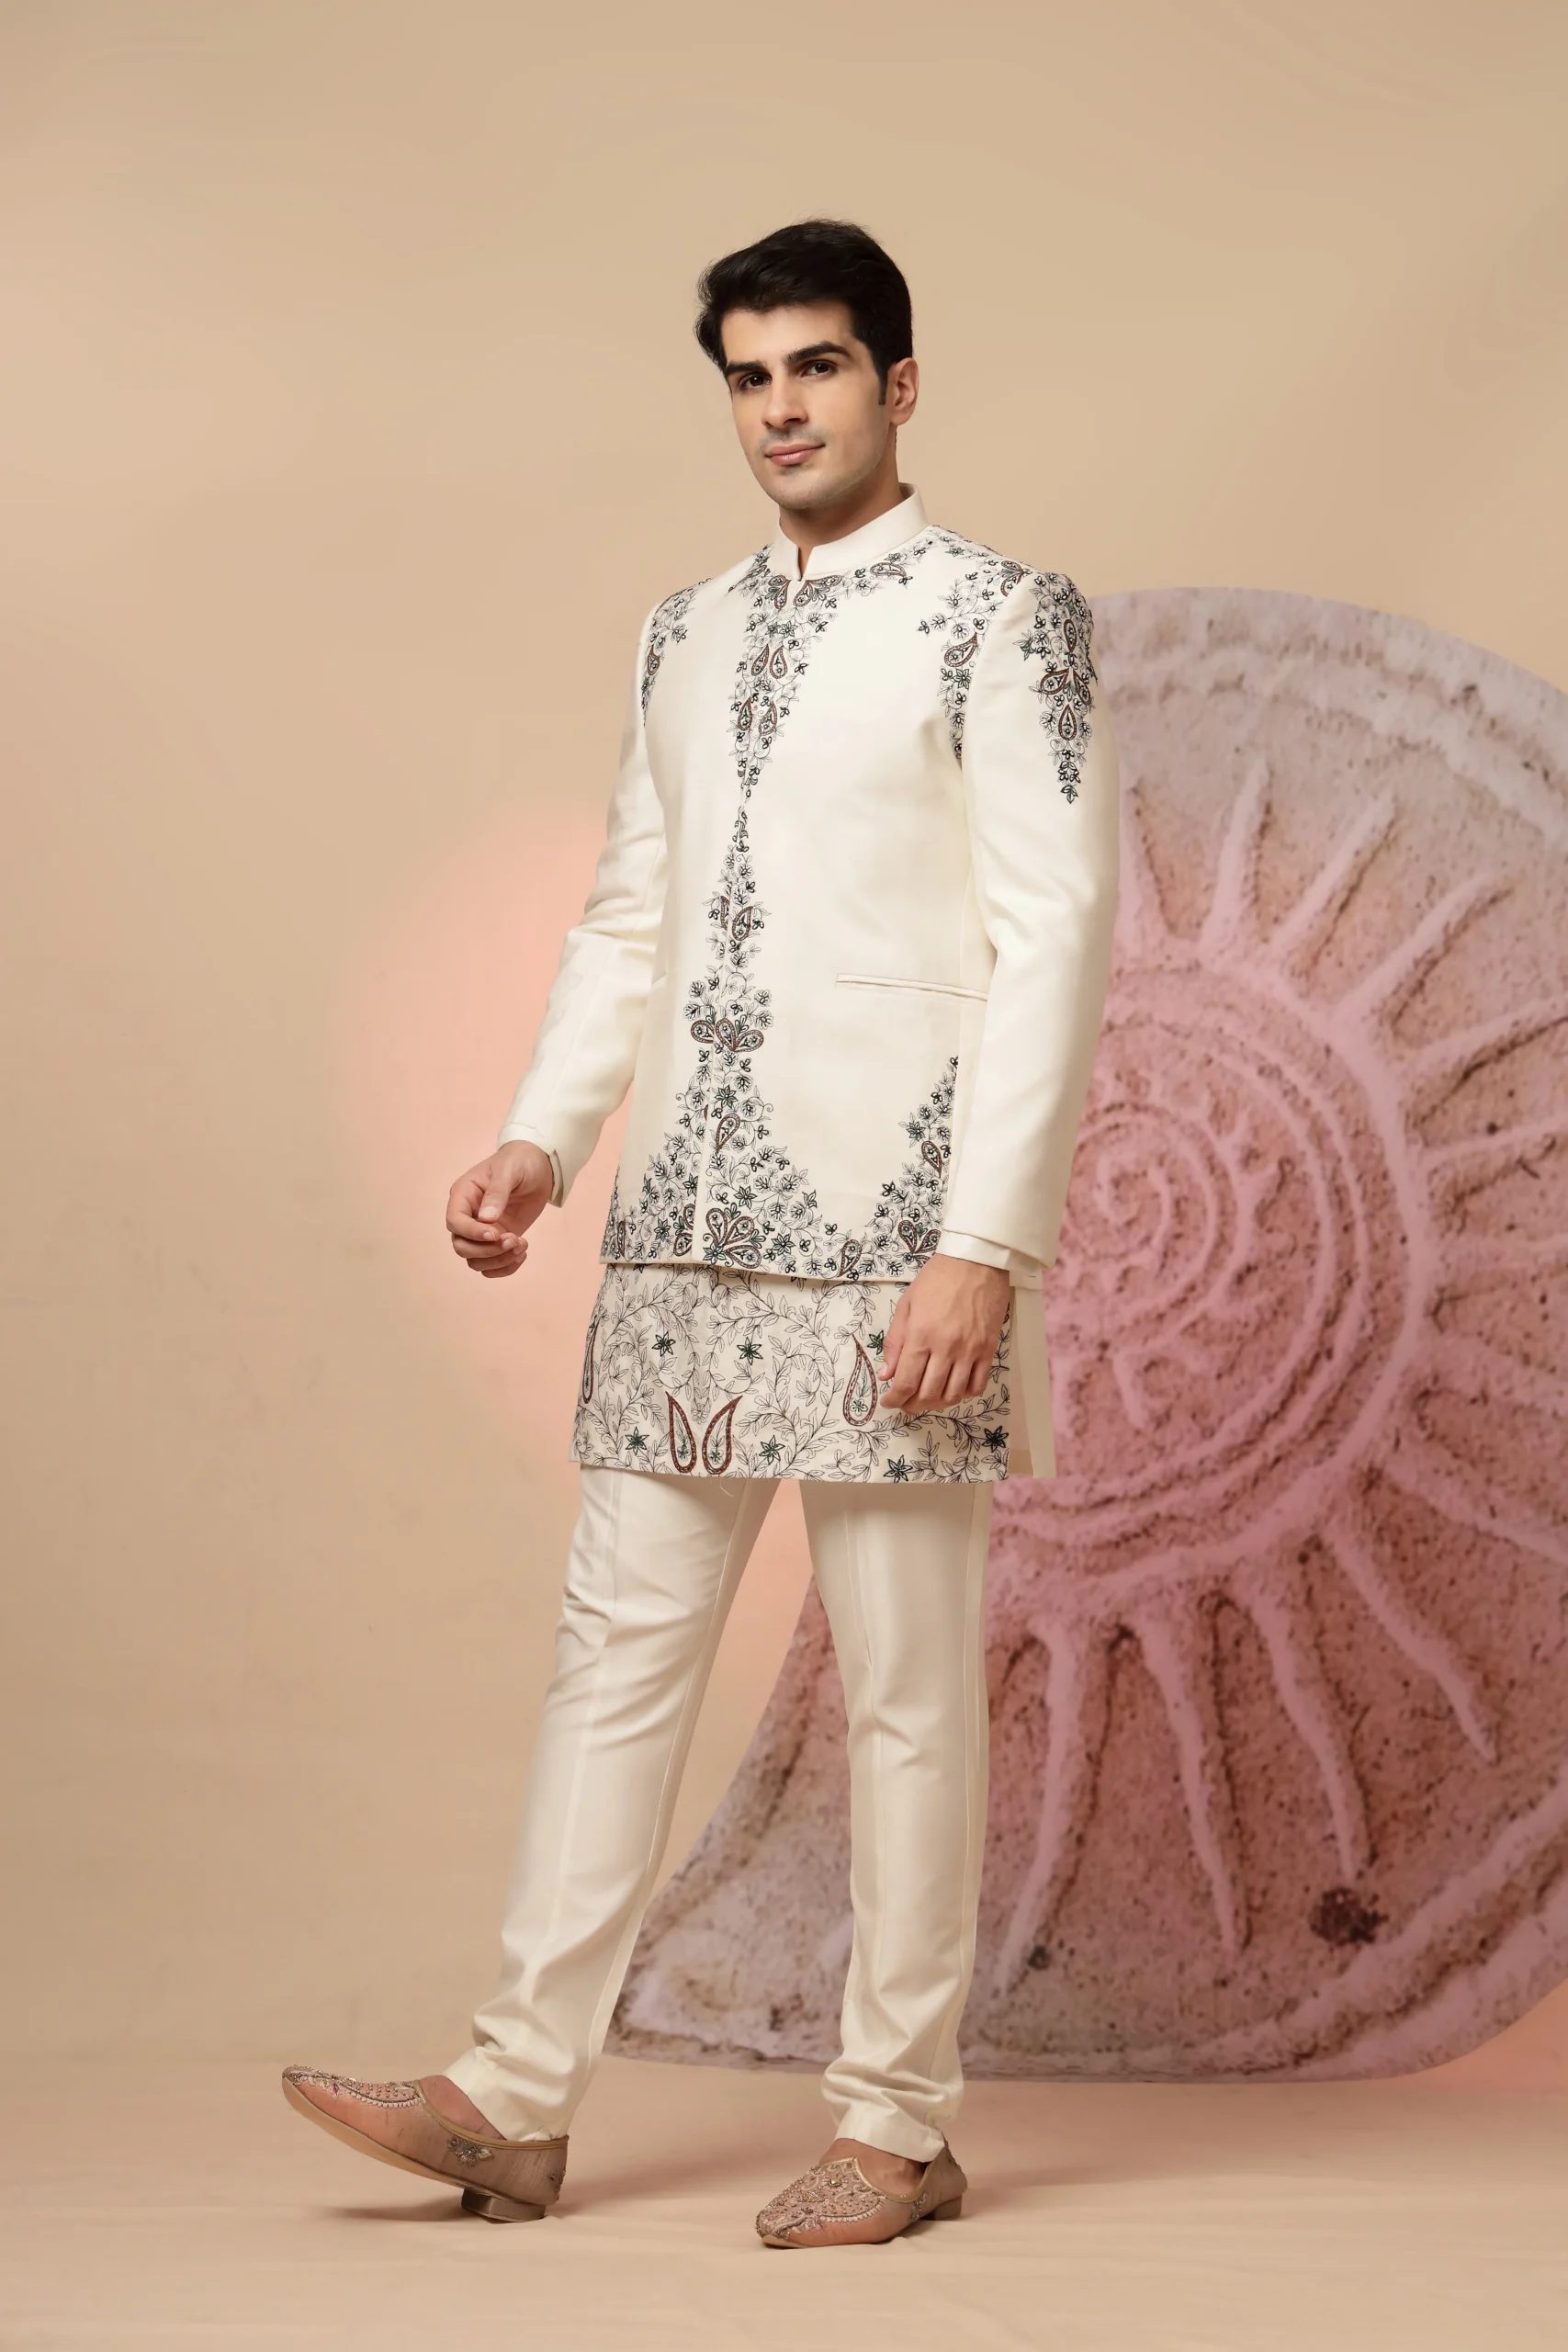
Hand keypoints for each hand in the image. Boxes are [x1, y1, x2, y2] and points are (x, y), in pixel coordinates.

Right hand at [445, 1140, 553, 1278]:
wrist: (538, 1167)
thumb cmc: (519, 1162)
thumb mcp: (509, 1170)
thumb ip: (497, 1192)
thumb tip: (486, 1219)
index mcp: (463, 1195)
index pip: (455, 1222)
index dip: (472, 1233)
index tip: (496, 1233)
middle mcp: (468, 1216)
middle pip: (461, 1247)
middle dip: (487, 1250)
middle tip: (513, 1239)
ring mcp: (481, 1231)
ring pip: (475, 1260)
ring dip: (498, 1260)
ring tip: (521, 1246)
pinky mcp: (497, 1241)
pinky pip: (491, 1265)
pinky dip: (505, 1267)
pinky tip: (522, 1253)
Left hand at [877, 1255, 1009, 1411]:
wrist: (976, 1260)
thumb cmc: (938, 1278)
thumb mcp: (907, 1305)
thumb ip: (895, 1342)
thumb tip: (887, 1374)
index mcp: (921, 1335)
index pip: (905, 1382)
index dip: (894, 1398)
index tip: (888, 1402)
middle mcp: (946, 1347)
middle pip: (928, 1394)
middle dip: (912, 1404)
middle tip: (905, 1402)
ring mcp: (970, 1350)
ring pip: (954, 1394)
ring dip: (938, 1403)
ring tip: (928, 1398)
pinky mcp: (989, 1349)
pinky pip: (978, 1384)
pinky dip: (964, 1393)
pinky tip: (954, 1388)